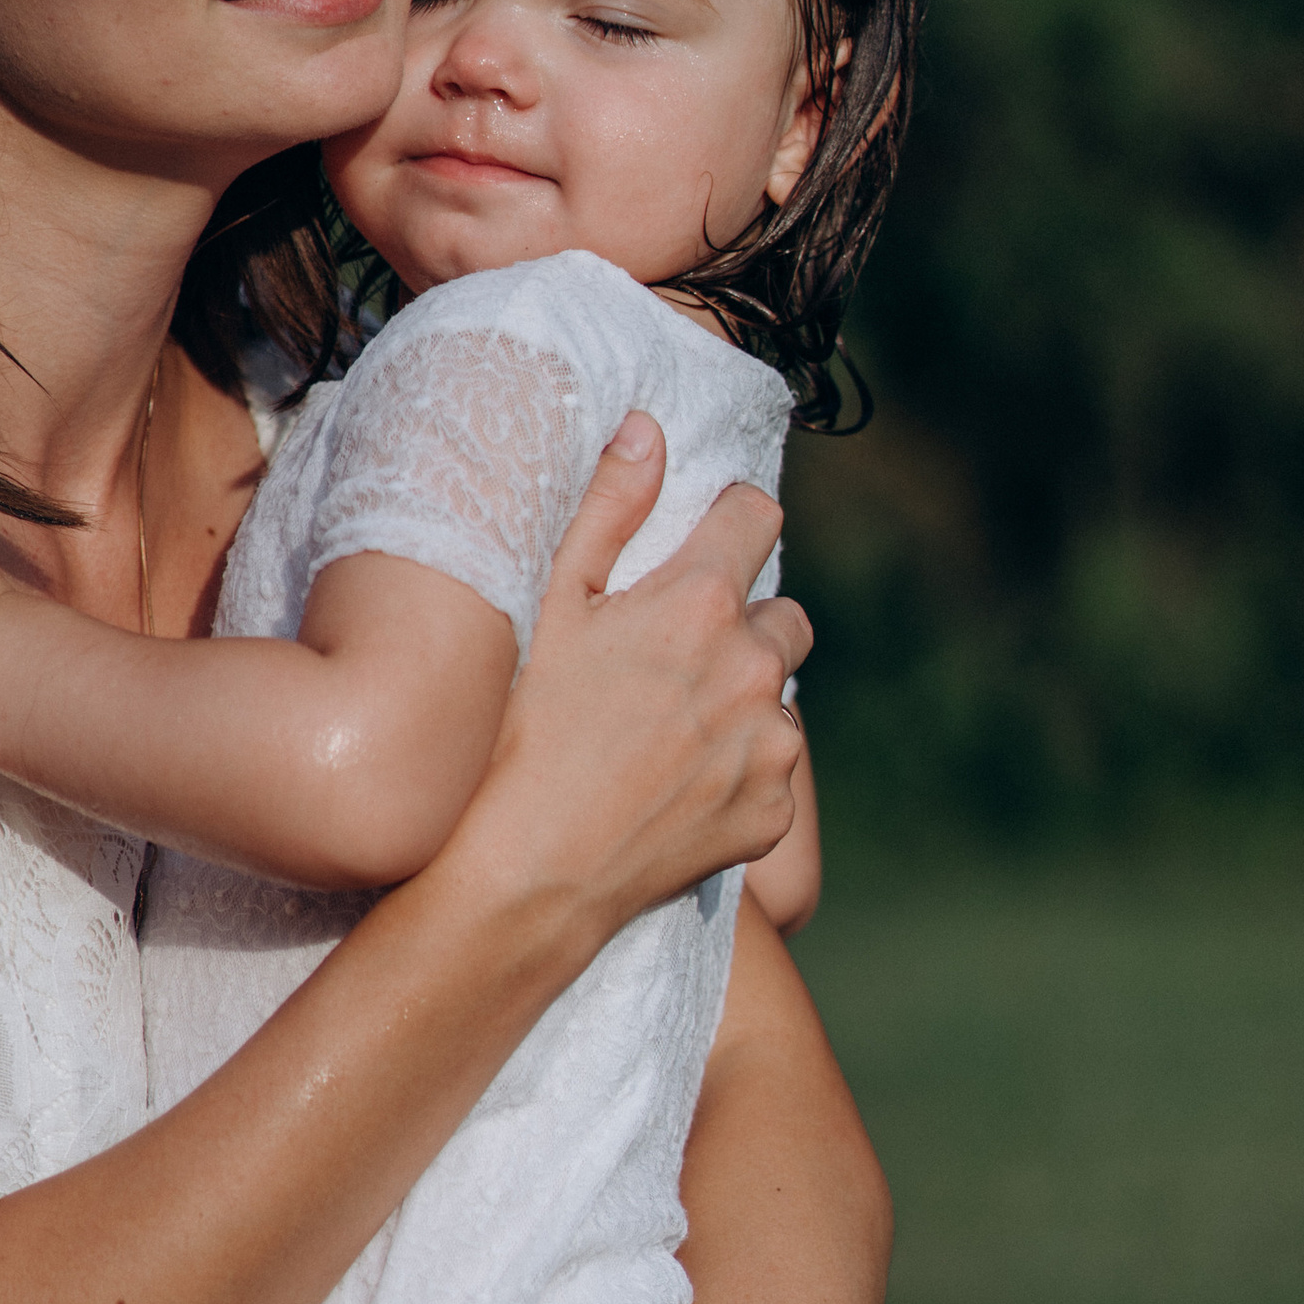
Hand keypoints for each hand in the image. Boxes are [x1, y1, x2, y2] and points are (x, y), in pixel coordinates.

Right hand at [446, 417, 811, 941]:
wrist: (530, 874)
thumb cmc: (518, 732)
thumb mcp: (545, 607)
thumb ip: (606, 510)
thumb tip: (649, 429)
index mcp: (701, 603)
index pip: (758, 516)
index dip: (731, 524)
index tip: (707, 544)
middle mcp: (753, 667)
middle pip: (785, 616)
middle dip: (743, 627)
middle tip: (675, 663)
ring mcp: (770, 745)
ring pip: (780, 699)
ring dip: (744, 704)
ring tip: (669, 735)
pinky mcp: (772, 812)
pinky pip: (773, 771)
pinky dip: (740, 773)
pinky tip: (676, 788)